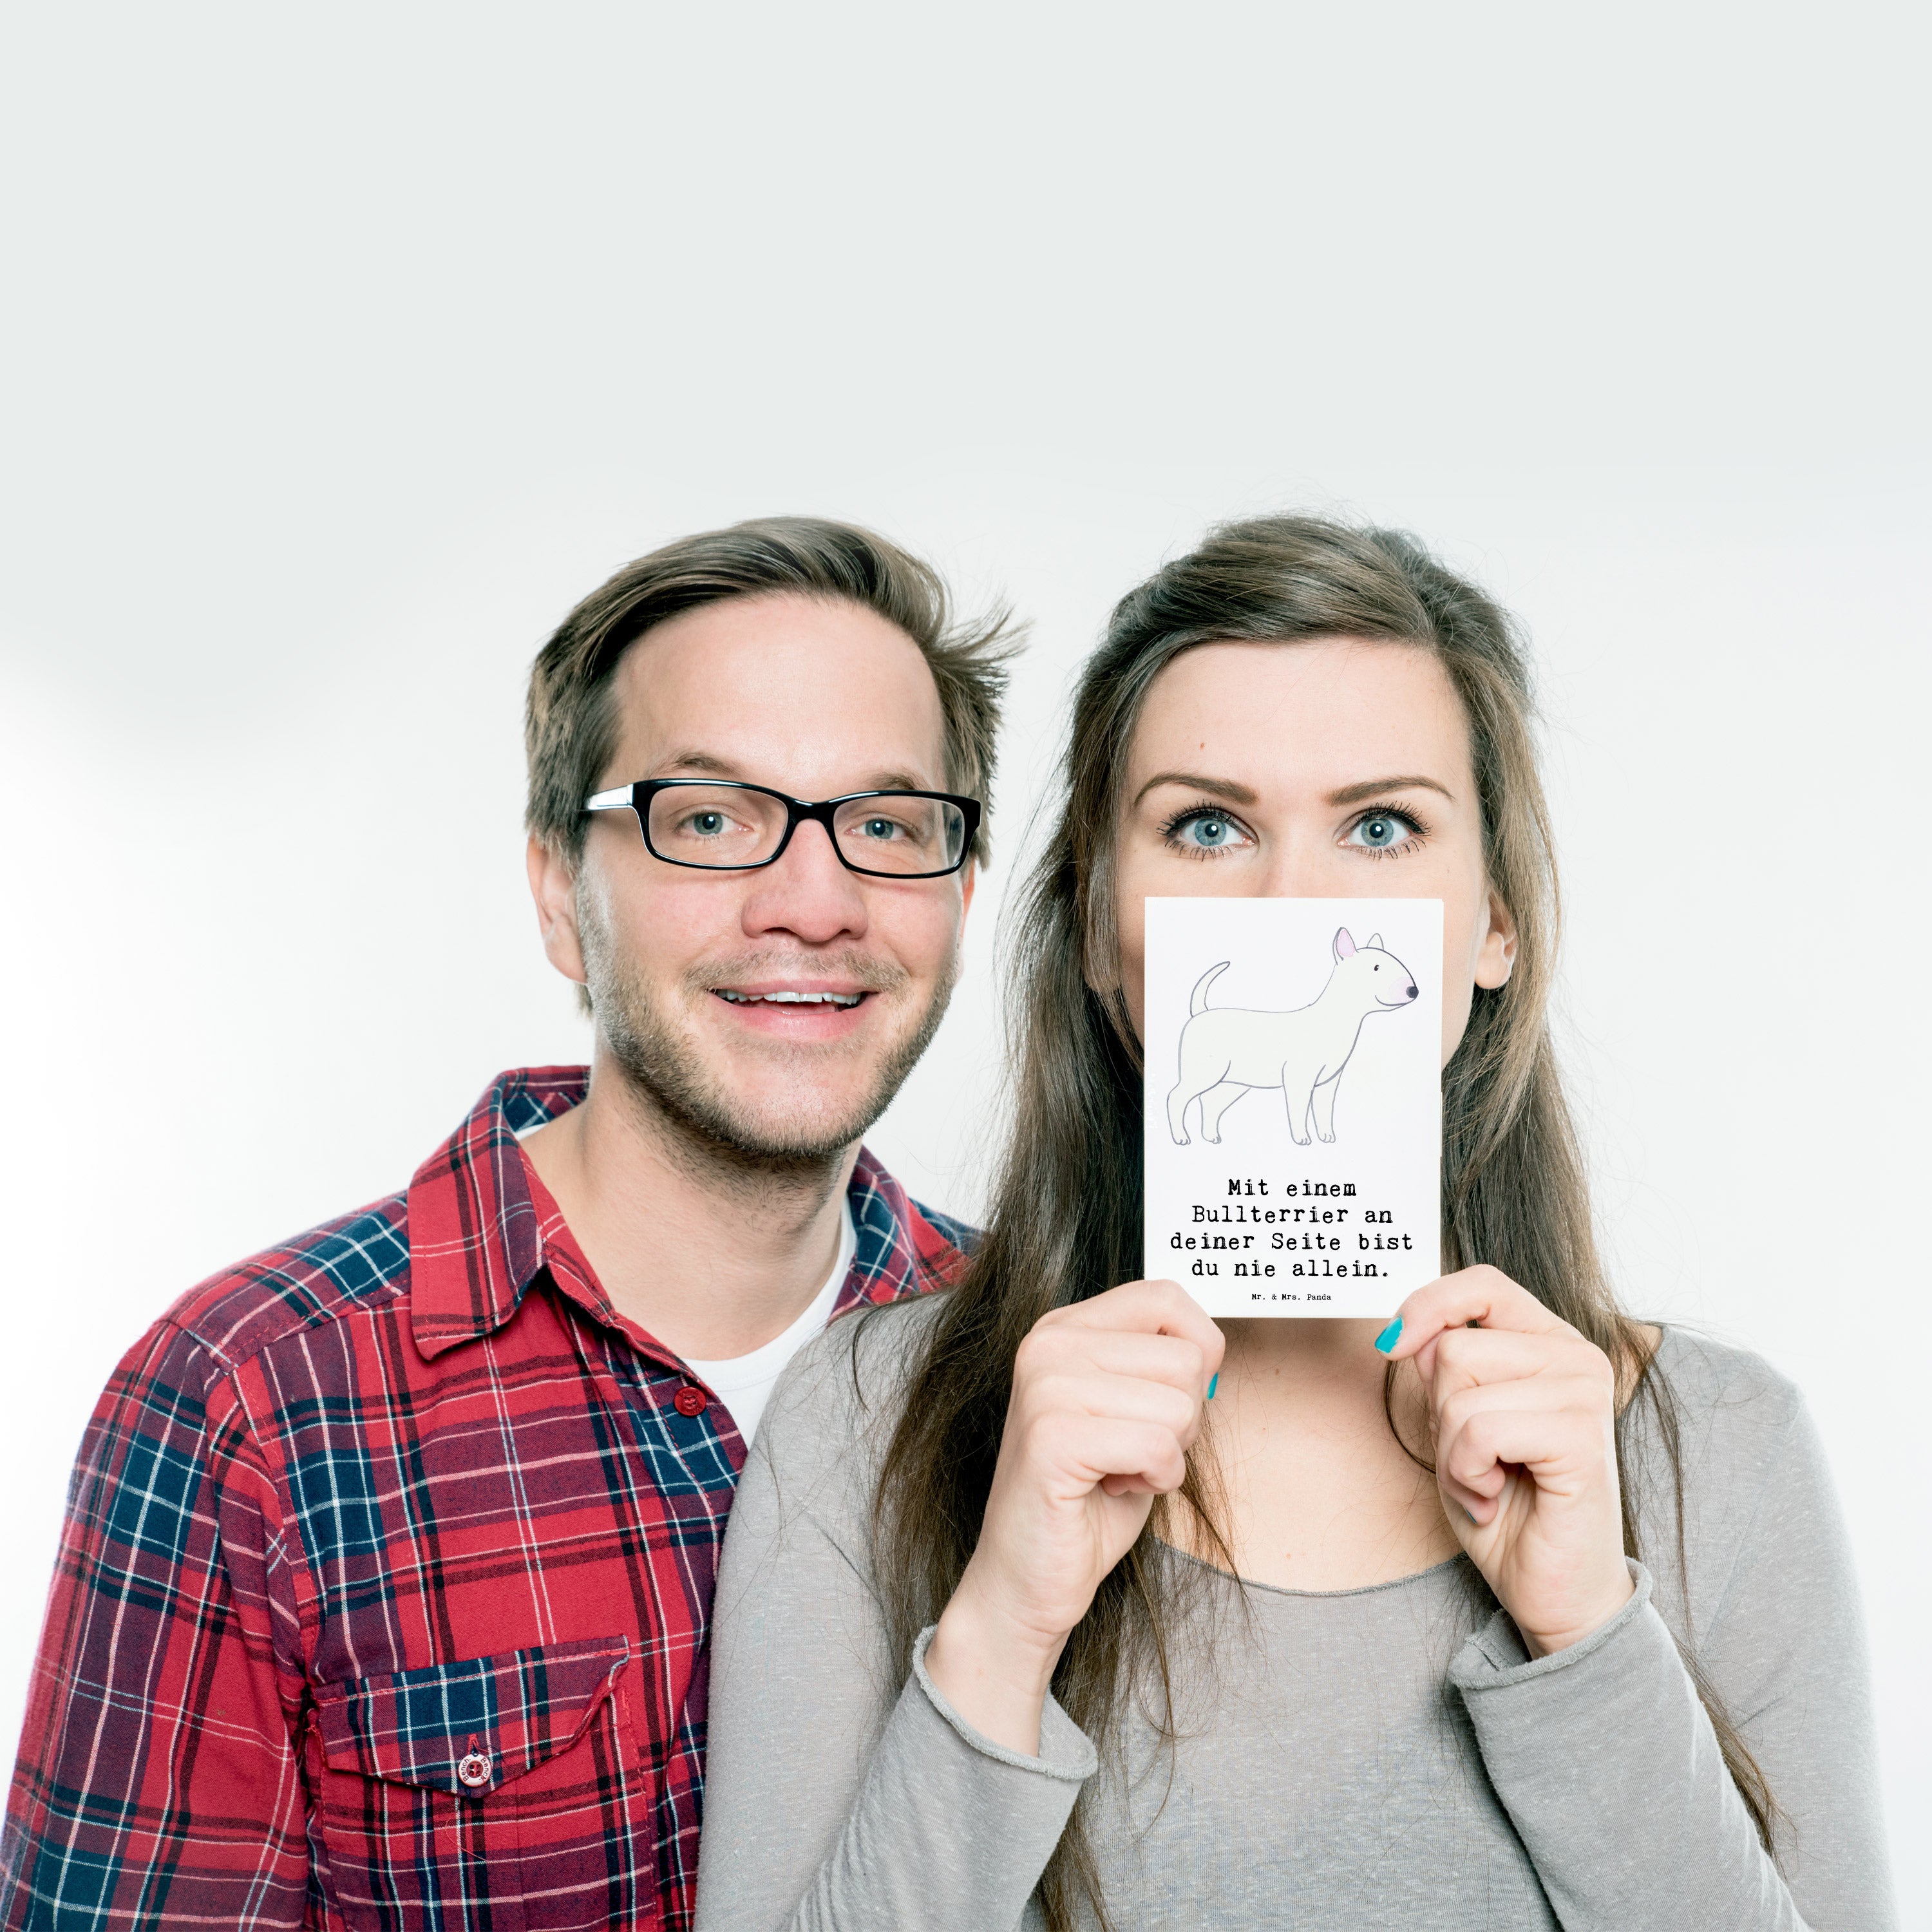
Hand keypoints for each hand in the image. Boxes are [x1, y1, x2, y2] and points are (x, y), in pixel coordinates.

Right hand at [924, 1279, 1222, 1752]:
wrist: (1027, 1576)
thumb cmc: (1088, 1497)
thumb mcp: (1130, 1411)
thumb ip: (1159, 1366)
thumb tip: (1211, 1347)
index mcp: (1064, 1327)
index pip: (1167, 1297)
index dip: (1198, 1351)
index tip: (1168, 1401)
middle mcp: (1048, 1343)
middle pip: (1185, 1359)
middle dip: (1182, 1419)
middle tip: (1131, 1451)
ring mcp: (1045, 1386)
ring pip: (1179, 1404)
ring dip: (1168, 1454)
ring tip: (1118, 1470)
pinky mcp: (1052, 1437)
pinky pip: (1158, 1446)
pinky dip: (1156, 1480)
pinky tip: (1112, 1489)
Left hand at [1383, 1266, 1633, 1657]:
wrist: (1550, 1588)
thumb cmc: (1505, 1505)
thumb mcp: (1455, 1424)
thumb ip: (1443, 1371)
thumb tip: (1410, 1335)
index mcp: (1549, 1342)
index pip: (1483, 1285)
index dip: (1428, 1305)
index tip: (1392, 1345)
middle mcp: (1576, 1357)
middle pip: (1453, 1348)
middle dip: (1439, 1414)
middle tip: (1474, 1462)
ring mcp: (1584, 1395)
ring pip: (1459, 1392)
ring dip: (1452, 1453)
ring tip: (1488, 1483)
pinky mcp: (1583, 1439)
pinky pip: (1480, 1431)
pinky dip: (1468, 1474)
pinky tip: (1497, 1498)